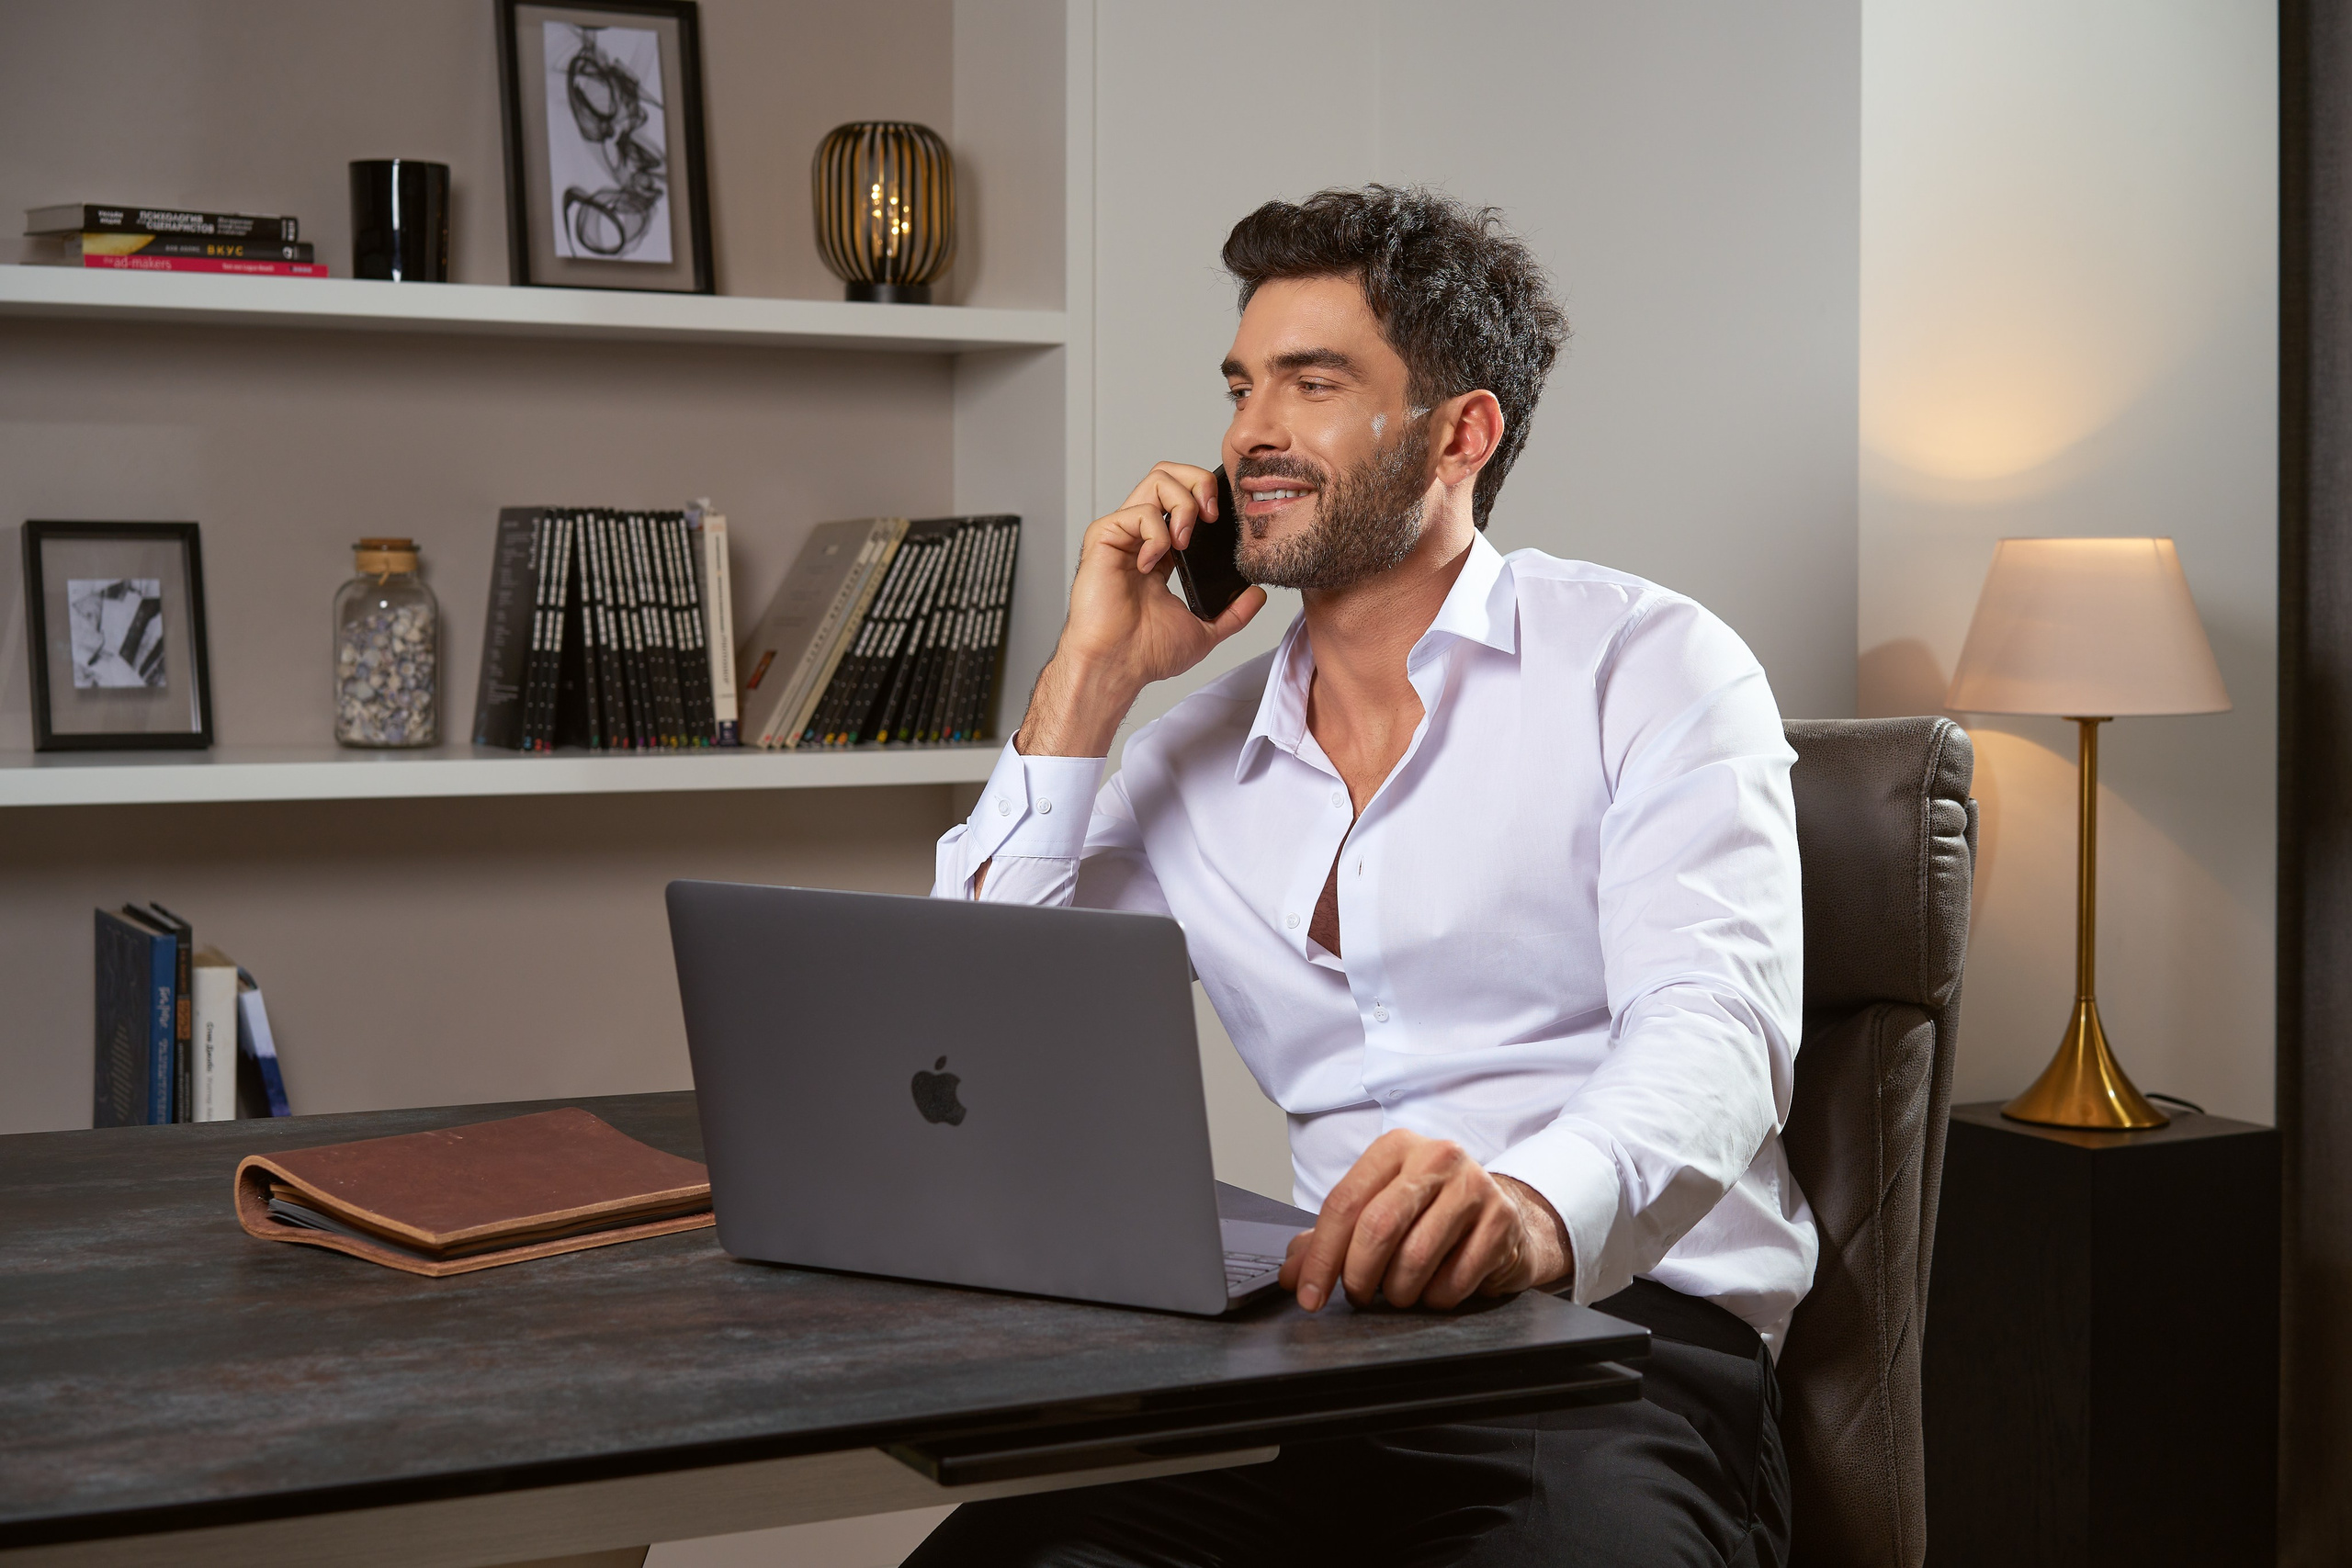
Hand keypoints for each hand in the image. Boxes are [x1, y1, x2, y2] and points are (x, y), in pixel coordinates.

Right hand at [1016, 463, 1267, 756]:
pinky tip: (1152, 564)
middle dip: (1198, 483)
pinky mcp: (1104, 537)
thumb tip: (1257, 595)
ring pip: (1156, 480)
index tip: (1224, 521)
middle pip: (1169, 474)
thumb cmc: (1144, 653)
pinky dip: (1156, 533)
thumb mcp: (1204, 630)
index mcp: (1160, 551)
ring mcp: (1122, 534)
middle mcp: (1140, 536)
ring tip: (1184, 541)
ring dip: (1182, 505)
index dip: (1207, 498)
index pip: (1184, 499)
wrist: (1117, 666)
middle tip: (1211, 515)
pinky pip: (1138, 512)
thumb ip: (1233, 613)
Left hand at [1279, 1130, 1572, 1310]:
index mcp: (1395, 1148)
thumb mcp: (1377, 1213)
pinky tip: (1436, 1289)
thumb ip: (1329, 1239)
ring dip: (1398, 1292)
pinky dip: (1436, 1298)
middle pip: (1377, 1227)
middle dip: (1357, 1276)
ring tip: (1400, 1292)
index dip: (1321, 1256)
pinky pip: (1454, 1279)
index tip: (1308, 1295)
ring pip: (1415, 1258)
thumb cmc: (1429, 1215)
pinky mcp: (1502, 1220)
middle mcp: (1436, 1157)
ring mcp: (1474, 1186)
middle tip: (1356, 1297)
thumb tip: (1292, 1274)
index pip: (1344, 1203)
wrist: (1503, 1218)